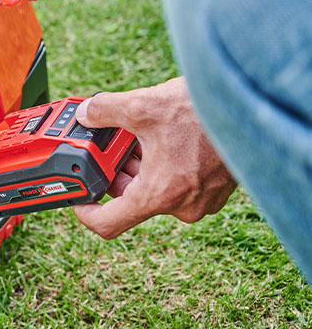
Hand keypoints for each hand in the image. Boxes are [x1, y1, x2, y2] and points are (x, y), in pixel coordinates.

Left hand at [72, 77, 237, 238]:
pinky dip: (163, 165)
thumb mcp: (142, 105)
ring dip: (140, 166)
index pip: (108, 224)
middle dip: (115, 172)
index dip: (85, 213)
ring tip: (138, 136)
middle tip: (109, 147)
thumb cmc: (204, 111)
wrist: (251, 108)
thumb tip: (85, 112)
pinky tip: (163, 138)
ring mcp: (200, 200)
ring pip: (154, 189)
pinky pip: (178, 184)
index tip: (77, 198)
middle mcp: (180, 205)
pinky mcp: (214, 189)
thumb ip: (104, 110)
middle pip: (130, 199)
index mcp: (158, 195)